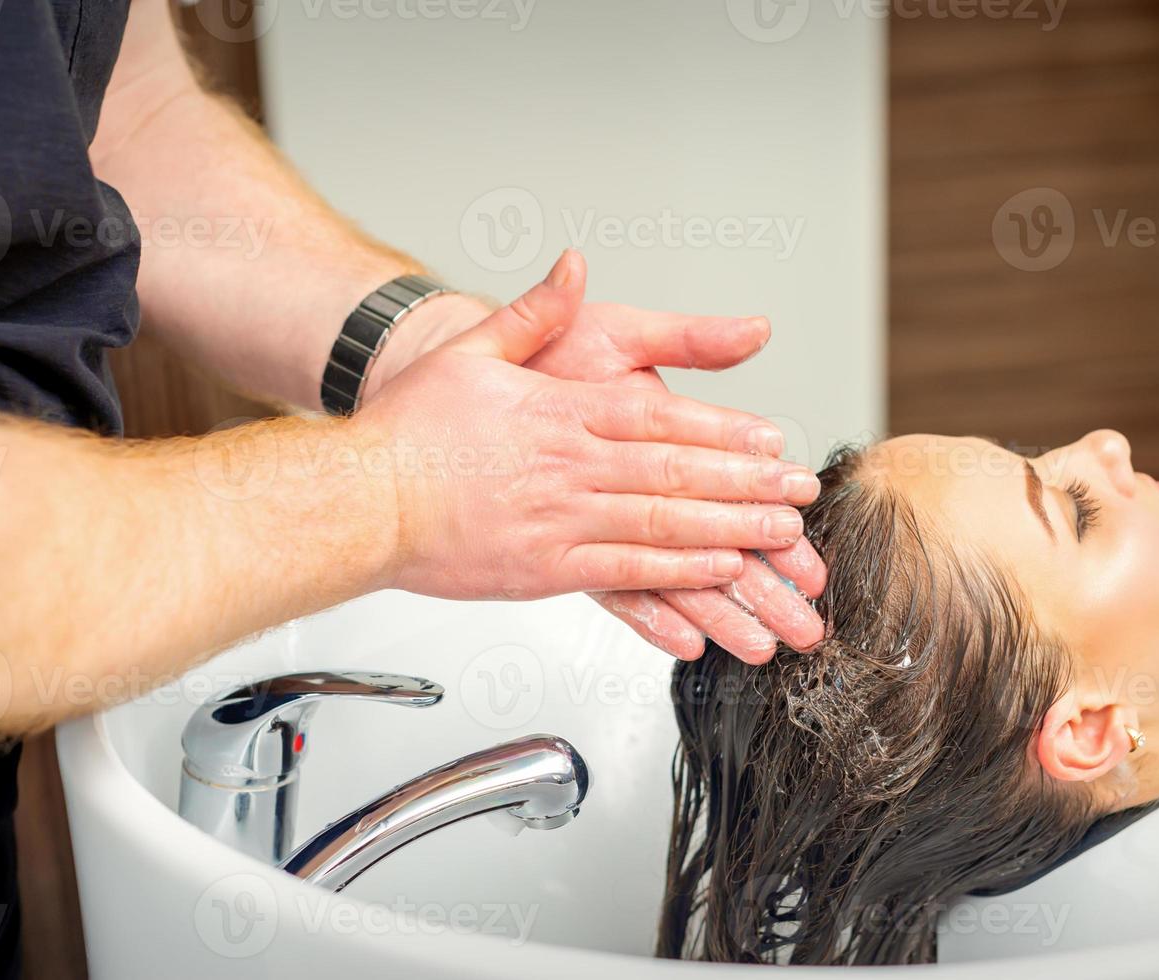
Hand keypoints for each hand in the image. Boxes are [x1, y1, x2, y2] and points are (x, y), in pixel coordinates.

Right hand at [354, 252, 822, 604]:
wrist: (360, 496)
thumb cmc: (411, 429)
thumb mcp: (473, 349)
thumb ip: (532, 311)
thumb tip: (573, 266)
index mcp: (560, 410)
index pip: (658, 416)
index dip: (722, 429)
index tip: (770, 439)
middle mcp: (568, 465)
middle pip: (674, 471)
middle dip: (746, 484)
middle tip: (798, 494)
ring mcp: (559, 520)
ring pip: (660, 525)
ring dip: (727, 531)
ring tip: (778, 539)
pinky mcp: (543, 570)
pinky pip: (623, 575)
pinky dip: (675, 576)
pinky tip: (714, 575)